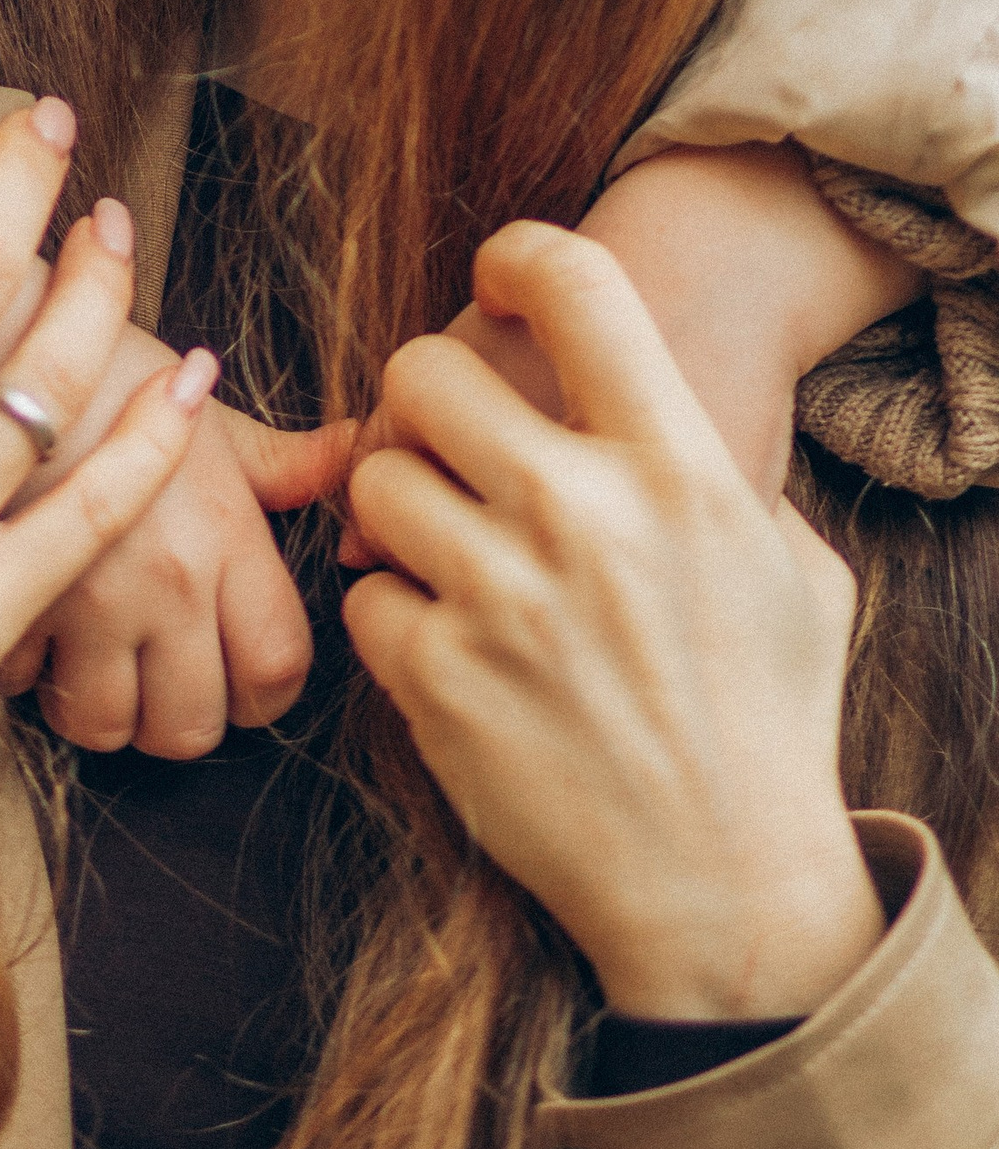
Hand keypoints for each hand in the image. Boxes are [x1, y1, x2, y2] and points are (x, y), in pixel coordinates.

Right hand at [0, 335, 346, 753]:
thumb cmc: (109, 369)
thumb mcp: (209, 414)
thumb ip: (284, 462)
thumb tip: (357, 456)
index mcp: (223, 538)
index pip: (276, 672)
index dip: (264, 690)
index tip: (241, 671)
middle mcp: (163, 582)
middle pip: (191, 726)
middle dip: (181, 714)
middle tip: (163, 675)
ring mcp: (81, 600)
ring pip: (104, 727)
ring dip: (103, 709)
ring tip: (96, 665)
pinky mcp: (4, 600)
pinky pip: (23, 691)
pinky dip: (30, 675)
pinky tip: (36, 630)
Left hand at [343, 221, 884, 1019]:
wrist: (728, 891)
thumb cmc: (767, 717)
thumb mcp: (785, 564)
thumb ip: (707, 463)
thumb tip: (639, 382)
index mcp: (679, 470)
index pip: (575, 281)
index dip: (518, 257)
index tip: (500, 284)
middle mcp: (584, 517)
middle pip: (422, 369)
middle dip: (426, 400)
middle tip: (452, 442)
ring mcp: (501, 600)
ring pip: (373, 478)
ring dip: (401, 508)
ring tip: (449, 550)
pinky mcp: (436, 680)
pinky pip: (363, 591)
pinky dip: (394, 613)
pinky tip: (451, 642)